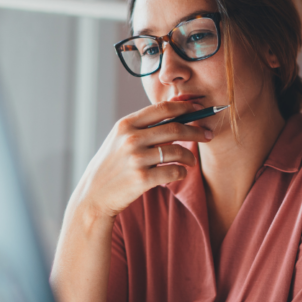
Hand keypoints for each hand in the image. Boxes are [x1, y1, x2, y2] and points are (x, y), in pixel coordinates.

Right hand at [66, 101, 211, 226]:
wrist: (94, 195)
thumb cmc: (112, 165)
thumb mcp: (120, 139)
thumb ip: (143, 126)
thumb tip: (176, 109)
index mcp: (126, 124)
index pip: (162, 109)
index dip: (185, 107)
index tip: (199, 108)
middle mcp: (131, 138)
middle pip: (175, 128)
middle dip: (196, 131)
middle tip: (207, 135)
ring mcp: (136, 159)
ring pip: (177, 151)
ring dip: (190, 156)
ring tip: (192, 160)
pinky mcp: (142, 179)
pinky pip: (174, 172)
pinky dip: (182, 172)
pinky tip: (180, 173)